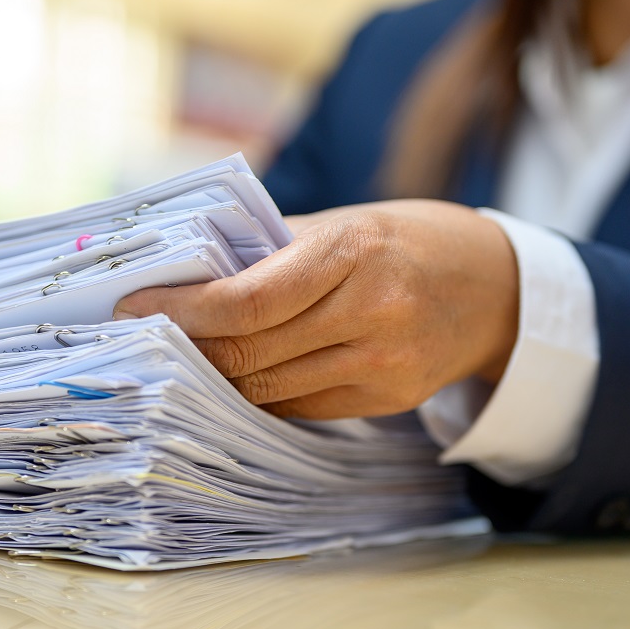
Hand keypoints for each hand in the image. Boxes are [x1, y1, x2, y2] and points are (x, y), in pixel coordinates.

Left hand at [113, 199, 518, 418]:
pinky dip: (259, 393)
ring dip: (215, 376)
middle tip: (143, 337)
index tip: (133, 309)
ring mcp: (384, 364)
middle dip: (186, 347)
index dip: (180, 311)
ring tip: (178, 357)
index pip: (245, 300)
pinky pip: (300, 407)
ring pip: (268, 388)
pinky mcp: (389, 399)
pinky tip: (236, 374)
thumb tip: (186, 271)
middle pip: (248, 350)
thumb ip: (270, 246)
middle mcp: (372, 313)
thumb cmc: (407, 240)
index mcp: (353, 253)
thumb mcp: (345, 221)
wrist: (496, 287)